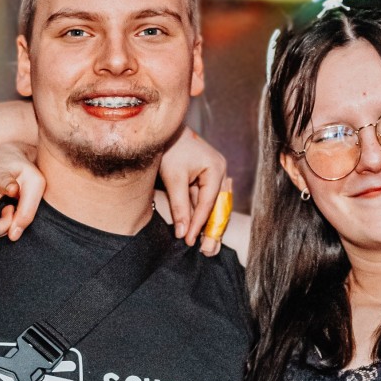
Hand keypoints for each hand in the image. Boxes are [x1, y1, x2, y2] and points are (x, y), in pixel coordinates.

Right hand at [0, 144, 43, 248]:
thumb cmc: (21, 173)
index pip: (3, 181)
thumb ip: (28, 210)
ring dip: (2, 225)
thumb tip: (13, 236)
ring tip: (10, 208)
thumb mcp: (35, 183)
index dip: (8, 186)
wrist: (0, 159)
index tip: (13, 189)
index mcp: (0, 174)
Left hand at [157, 130, 229, 254]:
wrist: (161, 129)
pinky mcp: (204, 178)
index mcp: (216, 169)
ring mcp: (213, 175)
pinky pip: (204, 201)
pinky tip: (198, 231)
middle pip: (217, 207)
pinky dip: (200, 215)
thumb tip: (183, 233)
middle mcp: (219, 172)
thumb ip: (179, 206)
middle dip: (212, 230)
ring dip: (208, 226)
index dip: (199, 225)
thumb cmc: (168, 148)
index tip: (190, 242)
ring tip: (207, 247)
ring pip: (212, 207)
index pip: (208, 204)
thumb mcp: (173, 178)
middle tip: (208, 251)